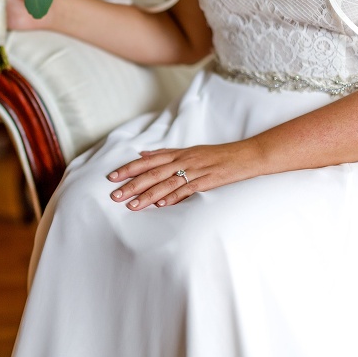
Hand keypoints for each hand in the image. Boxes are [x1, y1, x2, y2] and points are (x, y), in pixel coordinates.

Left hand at [107, 141, 261, 209]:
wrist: (245, 155)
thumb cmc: (216, 155)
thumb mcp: (189, 151)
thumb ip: (165, 154)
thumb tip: (142, 155)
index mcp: (177, 153)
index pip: (147, 161)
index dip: (128, 169)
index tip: (112, 177)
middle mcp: (183, 160)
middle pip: (152, 173)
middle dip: (132, 184)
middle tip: (115, 195)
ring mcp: (195, 171)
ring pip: (166, 183)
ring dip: (148, 195)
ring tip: (132, 205)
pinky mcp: (207, 181)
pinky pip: (187, 189)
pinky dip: (173, 197)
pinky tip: (161, 205)